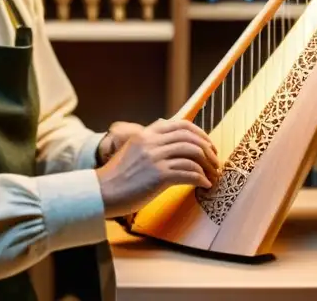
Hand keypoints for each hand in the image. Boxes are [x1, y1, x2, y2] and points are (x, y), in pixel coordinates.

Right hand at [94, 118, 220, 219]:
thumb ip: (148, 142)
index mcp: (146, 134)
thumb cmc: (116, 177)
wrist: (101, 192)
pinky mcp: (159, 176)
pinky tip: (204, 185)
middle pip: (190, 138)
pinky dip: (201, 179)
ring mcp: (156, 158)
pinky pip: (189, 173)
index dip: (199, 133)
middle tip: (215, 161)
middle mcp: (152, 142)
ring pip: (193, 154)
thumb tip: (167, 135)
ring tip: (212, 175)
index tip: (208, 145)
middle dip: (208, 149)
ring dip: (208, 165)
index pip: (180, 125)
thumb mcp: (131, 150)